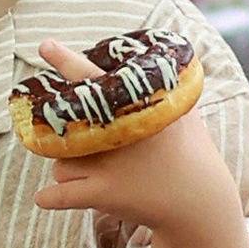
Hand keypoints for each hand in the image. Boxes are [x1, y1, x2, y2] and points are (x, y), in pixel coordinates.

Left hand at [25, 37, 242, 232]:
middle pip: (65, 129)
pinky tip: (45, 198)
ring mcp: (108, 163)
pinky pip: (58, 194)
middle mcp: (117, 132)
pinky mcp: (104, 193)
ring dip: (72, 169)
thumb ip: (170, 91)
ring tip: (102, 175)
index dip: (66, 60)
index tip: (45, 44)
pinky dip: (50, 198)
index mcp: (132, 108)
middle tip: (89, 148)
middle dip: (69, 137)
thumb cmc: (194, 156)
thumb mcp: (184, 115)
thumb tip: (173, 65)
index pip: (93, 77)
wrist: (203, 204)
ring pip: (60, 162)